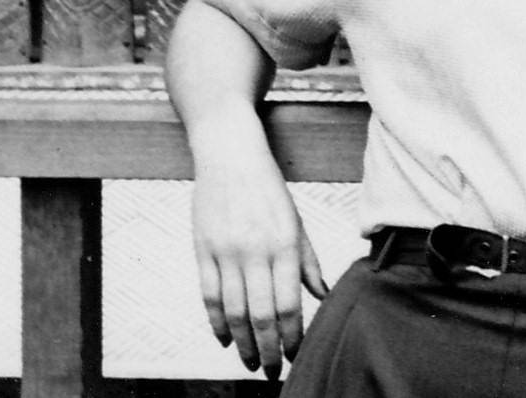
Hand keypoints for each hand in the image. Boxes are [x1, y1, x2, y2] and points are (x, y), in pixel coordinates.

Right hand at [189, 131, 329, 377]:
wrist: (229, 153)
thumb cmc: (267, 187)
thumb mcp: (295, 220)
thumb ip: (308, 260)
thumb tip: (322, 295)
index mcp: (284, 243)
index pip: (289, 303)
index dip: (292, 336)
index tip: (295, 355)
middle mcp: (255, 250)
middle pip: (260, 314)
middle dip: (268, 350)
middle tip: (272, 372)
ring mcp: (226, 251)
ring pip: (233, 311)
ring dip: (242, 343)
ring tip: (250, 362)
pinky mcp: (202, 249)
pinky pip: (208, 295)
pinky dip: (216, 322)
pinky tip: (224, 339)